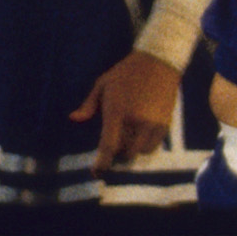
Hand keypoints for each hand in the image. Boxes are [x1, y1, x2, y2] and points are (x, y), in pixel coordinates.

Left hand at [71, 48, 178, 173]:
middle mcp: (135, 121)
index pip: (108, 145)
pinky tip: (139, 132)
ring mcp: (151, 125)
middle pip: (124, 152)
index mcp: (117, 110)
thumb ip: (89, 104)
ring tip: (127, 131)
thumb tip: (73, 118)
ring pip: (138, 152)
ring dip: (130, 148)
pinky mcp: (163, 127)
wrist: (157, 63)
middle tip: (114, 137)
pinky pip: (151, 148)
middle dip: (117, 149)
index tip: (96, 172)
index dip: (102, 163)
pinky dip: (143, 146)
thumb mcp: (103, 84)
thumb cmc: (125, 73)